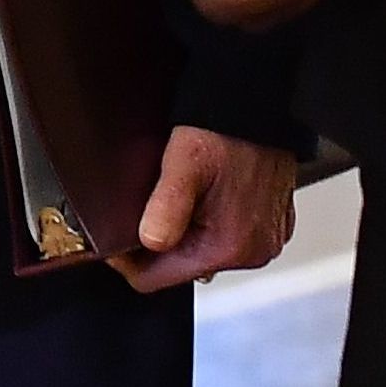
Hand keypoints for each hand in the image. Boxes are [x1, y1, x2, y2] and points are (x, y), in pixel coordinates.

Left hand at [116, 125, 302, 293]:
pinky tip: (204, 196)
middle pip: (182, 268)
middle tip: (152, 205)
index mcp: (230, 246)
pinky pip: (226, 237)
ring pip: (202, 253)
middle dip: (160, 244)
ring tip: (180, 196)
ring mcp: (264, 240)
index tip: (115, 240)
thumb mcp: (186, 162)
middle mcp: (253, 252)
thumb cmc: (226, 127)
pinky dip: (209, 223)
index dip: (128, 262)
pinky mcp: (270, 226)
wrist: (259, 106)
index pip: (158, 280)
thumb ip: (166, 207)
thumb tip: (149, 242)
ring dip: (185, 232)